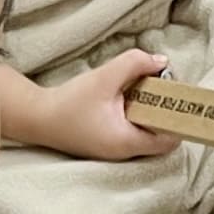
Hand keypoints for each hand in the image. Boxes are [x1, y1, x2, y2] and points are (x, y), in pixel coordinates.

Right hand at [7, 46, 181, 162]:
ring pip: (146, 133)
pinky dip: (135, 115)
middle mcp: (124, 152)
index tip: (176, 95)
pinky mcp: (106, 145)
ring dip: (149, 111)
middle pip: (160, 135)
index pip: (170, 139)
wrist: (36, 117)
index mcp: (127, 142)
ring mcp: (114, 152)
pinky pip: (132, 132)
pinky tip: (126, 97)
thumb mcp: (105, 77)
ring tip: (143, 88)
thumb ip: (135, 63)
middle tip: (160, 85)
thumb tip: (162, 61)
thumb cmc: (68, 101)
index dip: (178, 118)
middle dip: (164, 111)